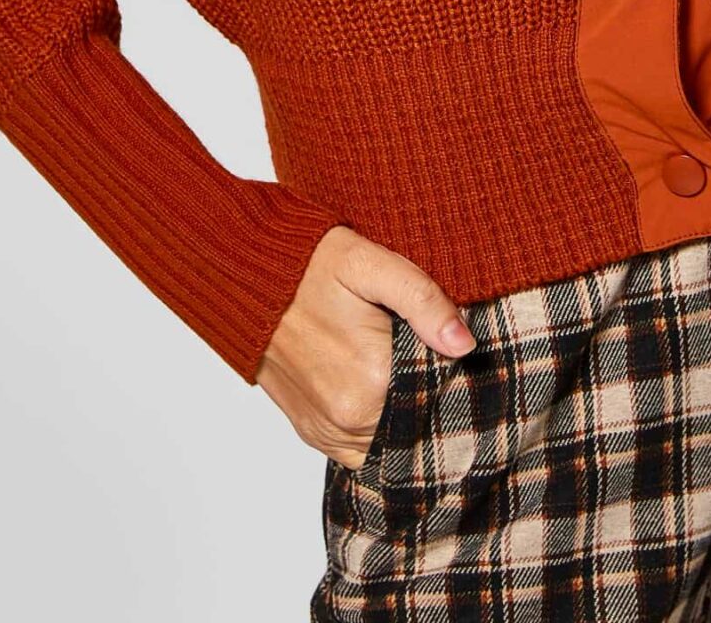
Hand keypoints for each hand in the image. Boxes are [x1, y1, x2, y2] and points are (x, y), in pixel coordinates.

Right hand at [257, 224, 477, 468]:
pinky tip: (378, 386)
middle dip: (430, 397)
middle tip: (427, 354)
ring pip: (390, 441)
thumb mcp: (370, 264)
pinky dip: (376, 425)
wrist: (245, 276)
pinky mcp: (311, 432)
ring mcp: (327, 432)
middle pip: (416, 423)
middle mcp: (349, 420)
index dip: (455, 374)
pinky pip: (360, 447)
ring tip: (402, 367)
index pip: (440, 396)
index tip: (455, 350)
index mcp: (372, 381)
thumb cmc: (309, 264)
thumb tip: (465, 344)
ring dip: (404, 415)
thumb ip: (422, 301)